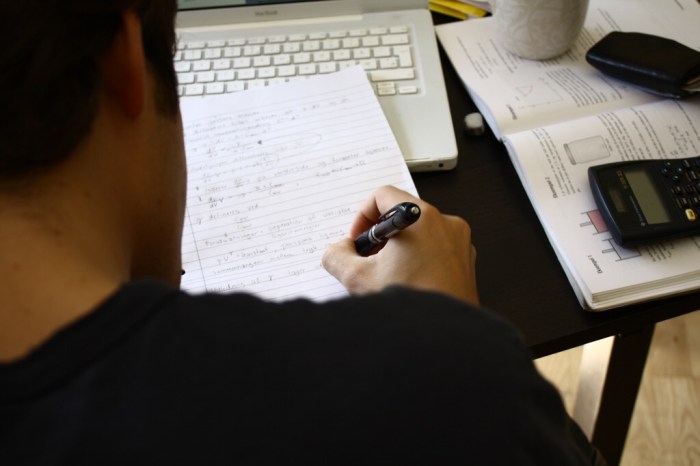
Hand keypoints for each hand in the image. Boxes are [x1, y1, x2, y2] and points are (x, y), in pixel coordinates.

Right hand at [322, 186, 478, 304]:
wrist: (444, 338)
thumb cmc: (413, 306)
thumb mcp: (358, 278)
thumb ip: (337, 255)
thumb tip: (338, 249)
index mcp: (422, 218)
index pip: (384, 195)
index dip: (363, 215)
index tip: (358, 239)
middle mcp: (446, 224)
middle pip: (403, 214)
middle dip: (380, 236)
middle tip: (369, 260)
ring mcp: (460, 243)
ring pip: (421, 232)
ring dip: (399, 249)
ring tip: (388, 276)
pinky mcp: (466, 262)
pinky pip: (437, 249)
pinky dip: (419, 260)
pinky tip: (408, 284)